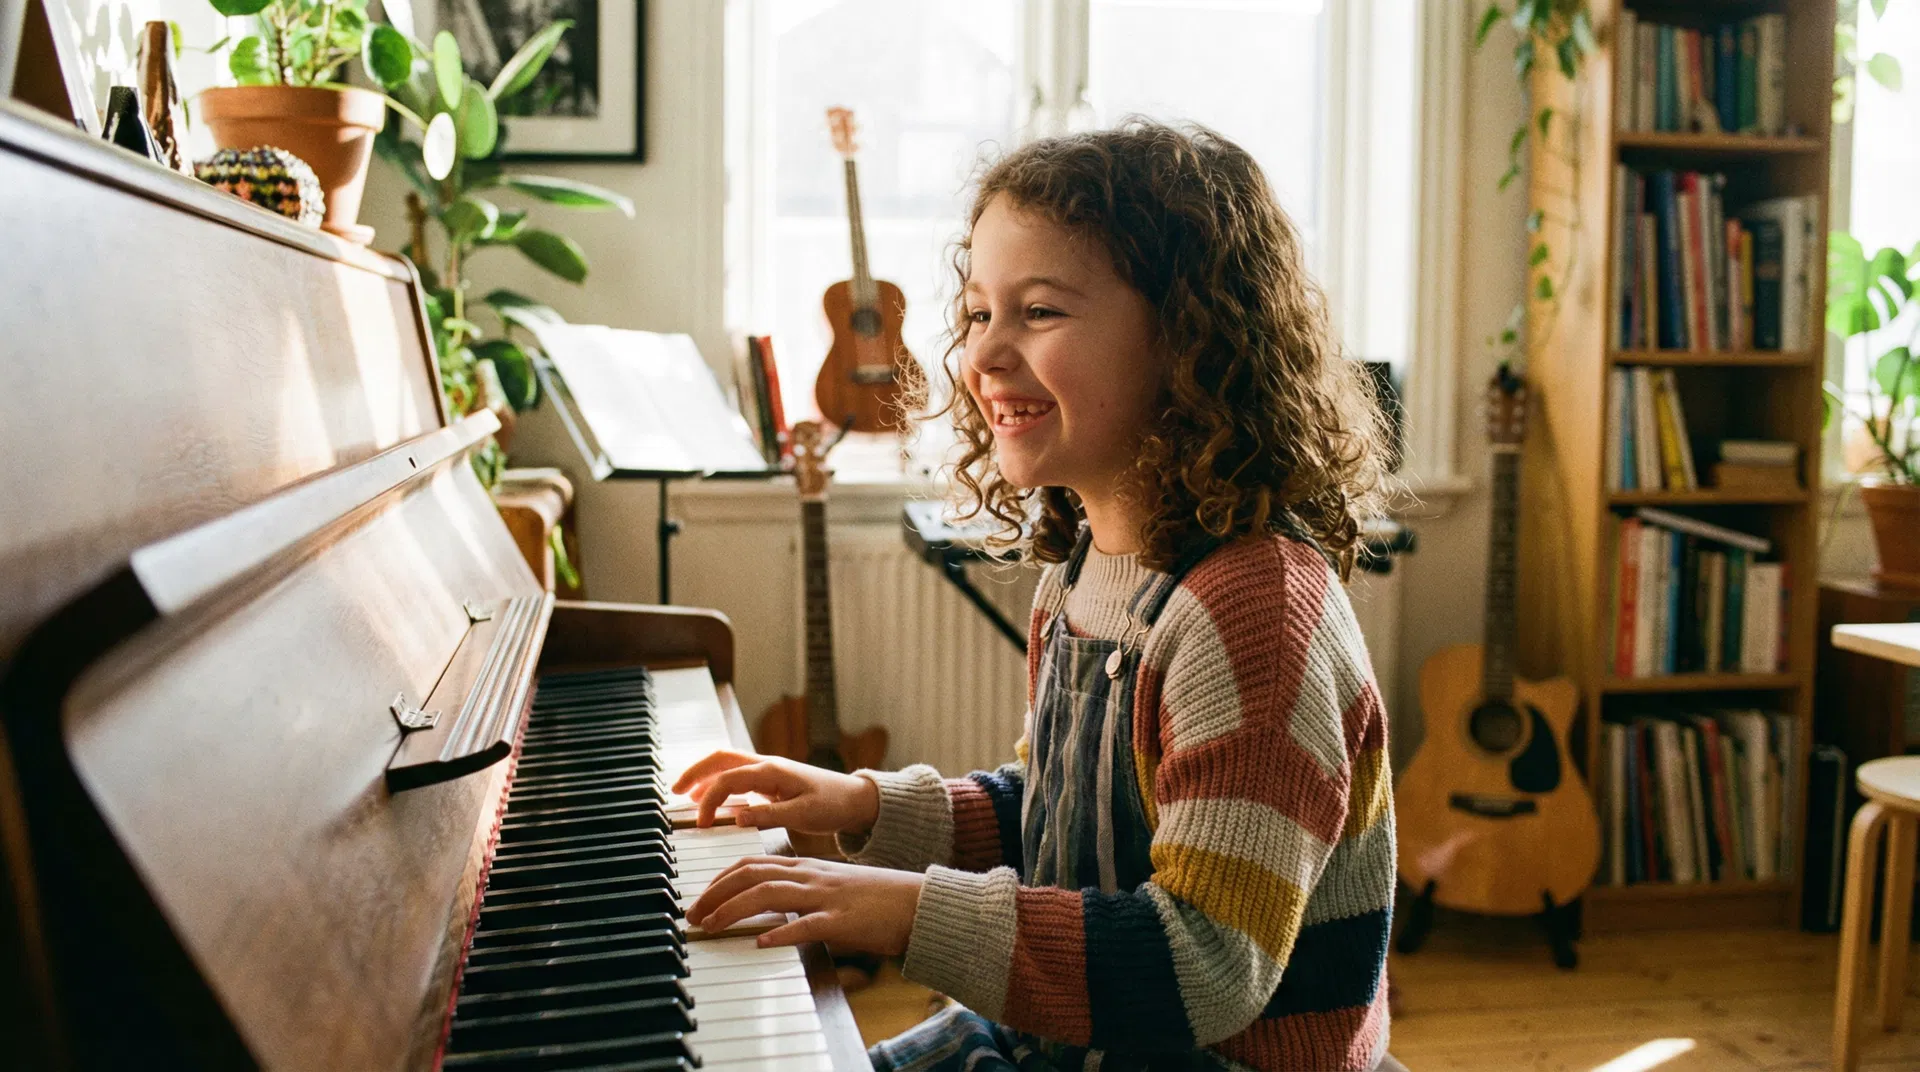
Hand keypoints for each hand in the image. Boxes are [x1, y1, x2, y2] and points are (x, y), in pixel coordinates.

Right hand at [671, 750, 880, 833]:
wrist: (855, 799)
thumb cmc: (833, 805)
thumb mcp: (803, 814)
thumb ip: (770, 815)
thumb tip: (737, 818)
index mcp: (772, 771)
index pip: (728, 779)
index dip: (709, 800)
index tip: (701, 824)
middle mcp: (766, 766)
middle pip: (720, 759)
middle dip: (695, 772)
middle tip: (675, 790)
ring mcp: (768, 772)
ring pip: (728, 765)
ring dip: (705, 776)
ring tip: (685, 795)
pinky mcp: (771, 781)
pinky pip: (739, 777)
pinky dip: (721, 785)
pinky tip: (715, 801)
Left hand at [686, 855, 923, 954]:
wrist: (915, 902)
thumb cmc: (872, 899)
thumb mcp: (830, 887)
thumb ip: (799, 892)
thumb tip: (766, 910)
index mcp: (806, 868)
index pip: (752, 864)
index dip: (720, 880)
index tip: (700, 897)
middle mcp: (811, 877)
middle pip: (752, 876)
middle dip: (716, 894)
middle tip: (693, 915)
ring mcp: (826, 897)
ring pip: (770, 895)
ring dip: (734, 910)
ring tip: (712, 926)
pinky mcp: (842, 921)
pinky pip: (807, 925)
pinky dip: (782, 932)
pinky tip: (761, 942)